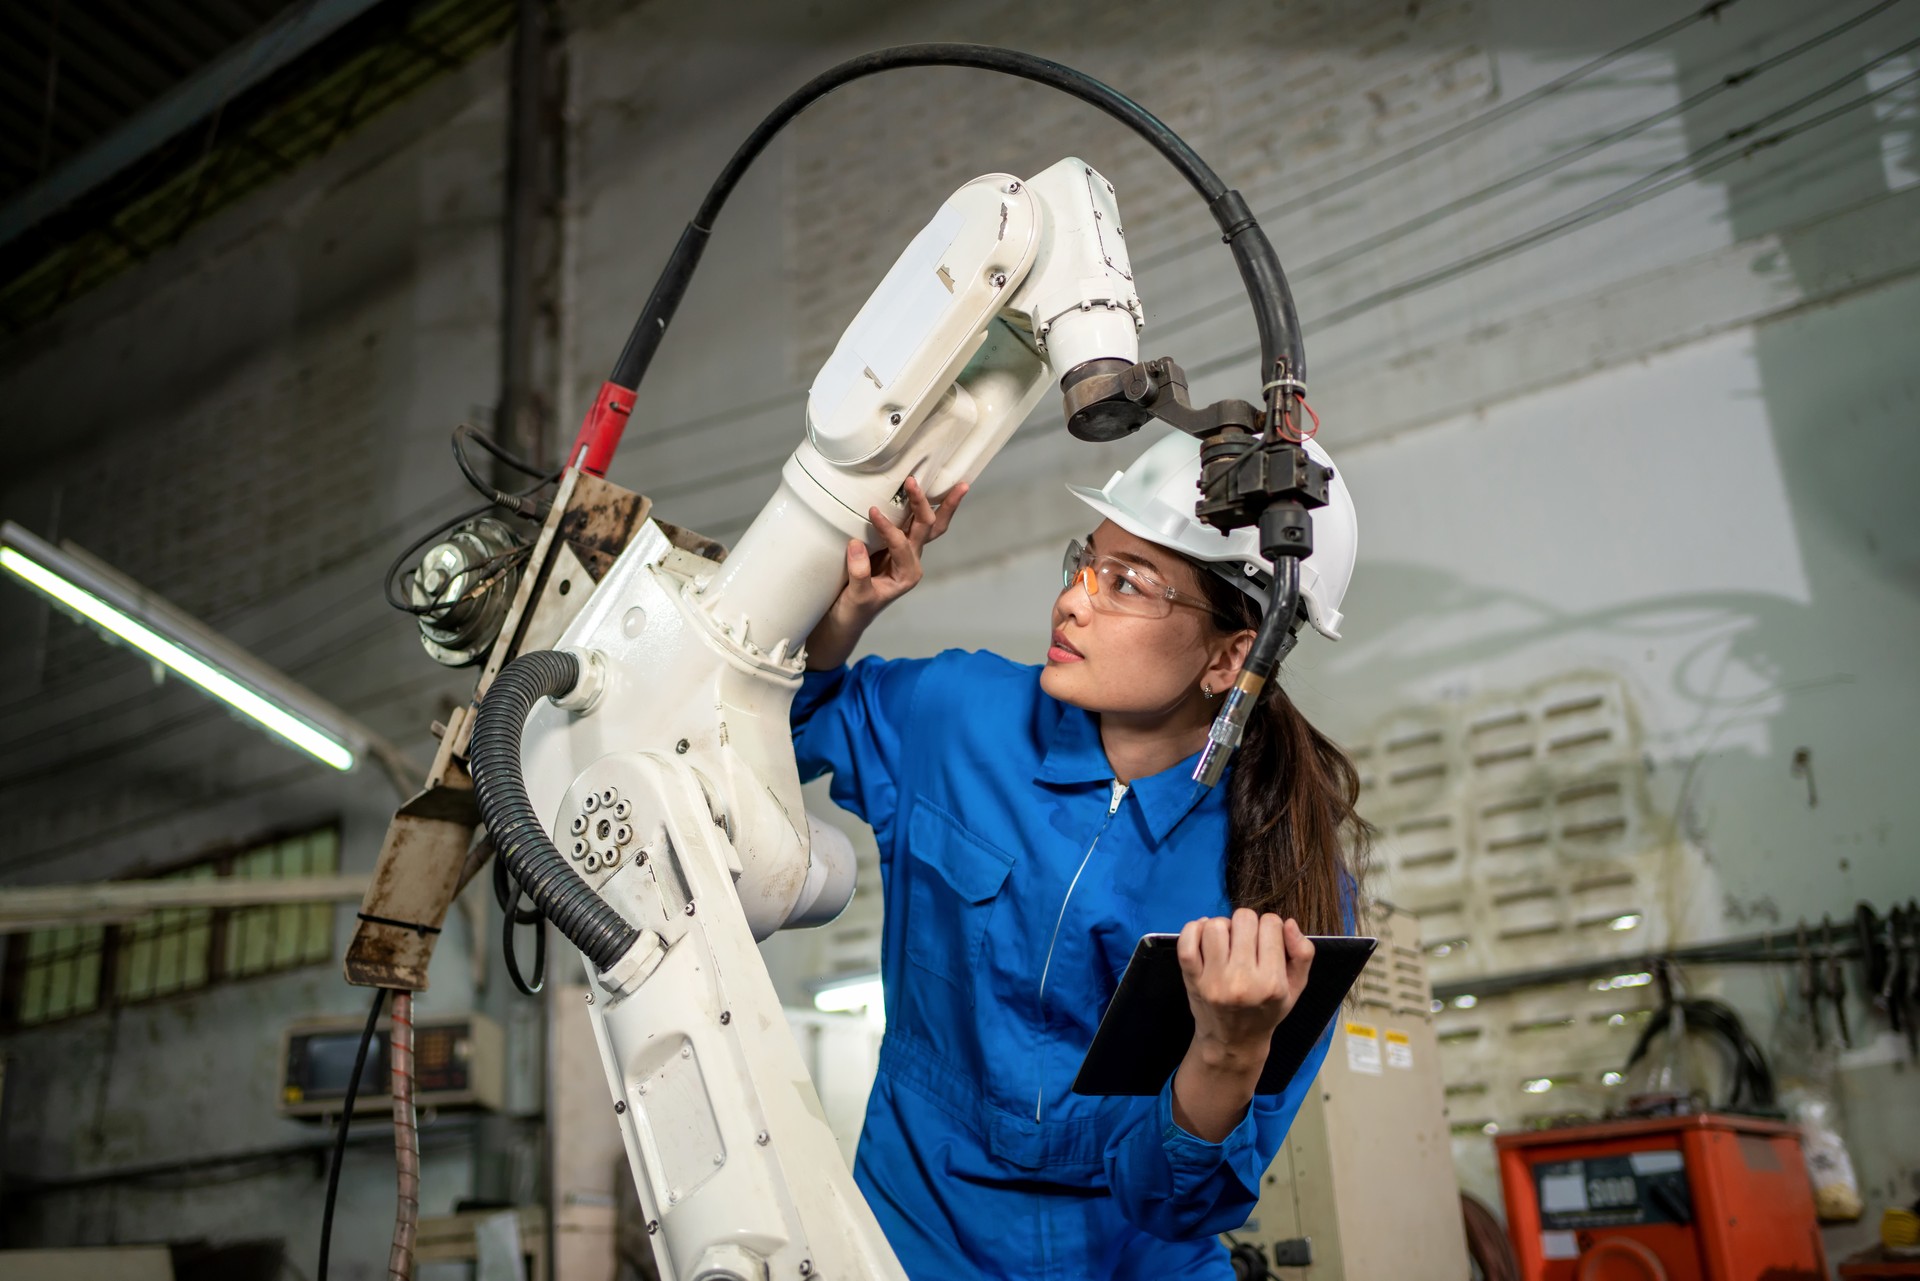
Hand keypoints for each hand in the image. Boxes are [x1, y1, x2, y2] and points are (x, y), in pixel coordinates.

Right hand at [836, 476, 966, 617]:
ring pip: (929, 525)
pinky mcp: (894, 544)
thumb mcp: (857, 597)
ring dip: (942, 505)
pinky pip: (912, 522)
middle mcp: (912, 561)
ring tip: (961, 486)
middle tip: (914, 483)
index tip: (872, 512)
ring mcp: (906, 551)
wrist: (850, 617)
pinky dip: (921, 507)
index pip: (901, 544)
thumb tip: (856, 544)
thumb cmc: (855, 610)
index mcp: (907, 574)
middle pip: (929, 529)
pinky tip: (925, 491)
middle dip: (924, 505)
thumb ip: (859, 573)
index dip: (888, 528)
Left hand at [1176, 910, 1313, 1075]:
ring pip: (1216, 926)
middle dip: (1248, 925)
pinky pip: (1186, 942)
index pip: (1272, 924)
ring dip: (1223, 927)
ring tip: (1227, 942)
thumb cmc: (1266, 1012)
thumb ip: (1302, 954)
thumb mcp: (1296, 988)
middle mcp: (1242, 981)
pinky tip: (1204, 935)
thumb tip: (1290, 923)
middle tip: (1247, 942)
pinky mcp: (1191, 979)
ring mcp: (1213, 980)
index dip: (1271, 927)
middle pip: (1244, 919)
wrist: (1232, 1042)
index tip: (1268, 941)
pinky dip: (1194, 930)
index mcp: (1272, 983)